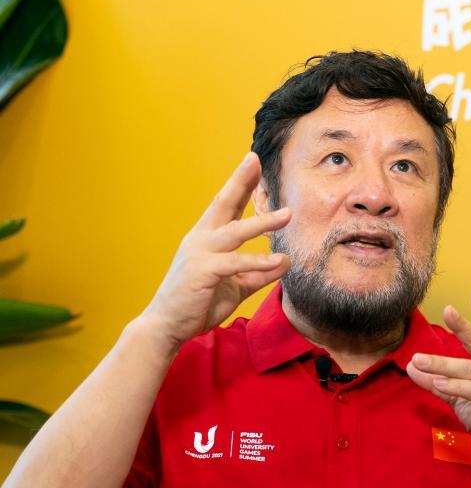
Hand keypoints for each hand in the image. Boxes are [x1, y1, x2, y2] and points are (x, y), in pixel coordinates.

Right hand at [139, 152, 291, 352]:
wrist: (167, 327)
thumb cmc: (198, 303)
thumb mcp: (235, 286)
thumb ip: (258, 274)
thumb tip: (285, 262)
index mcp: (206, 238)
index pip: (226, 206)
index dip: (240, 184)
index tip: (254, 163)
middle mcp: (201, 239)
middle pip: (223, 204)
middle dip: (239, 181)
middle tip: (254, 160)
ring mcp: (199, 253)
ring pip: (235, 232)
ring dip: (263, 222)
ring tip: (288, 214)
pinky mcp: (202, 271)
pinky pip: (235, 263)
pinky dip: (258, 262)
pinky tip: (279, 261)